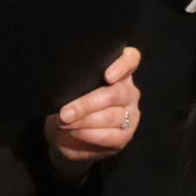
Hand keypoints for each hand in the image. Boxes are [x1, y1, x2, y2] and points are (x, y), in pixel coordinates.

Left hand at [47, 46, 141, 175]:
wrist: (64, 136)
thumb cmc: (68, 106)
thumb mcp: (67, 91)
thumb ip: (74, 83)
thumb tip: (65, 84)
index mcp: (117, 71)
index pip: (131, 59)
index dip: (122, 65)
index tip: (107, 76)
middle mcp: (128, 90)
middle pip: (116, 93)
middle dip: (86, 104)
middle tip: (64, 113)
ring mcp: (130, 112)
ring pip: (112, 116)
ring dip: (85, 121)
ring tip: (65, 124)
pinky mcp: (126, 134)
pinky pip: (112, 136)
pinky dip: (91, 135)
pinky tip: (76, 133)